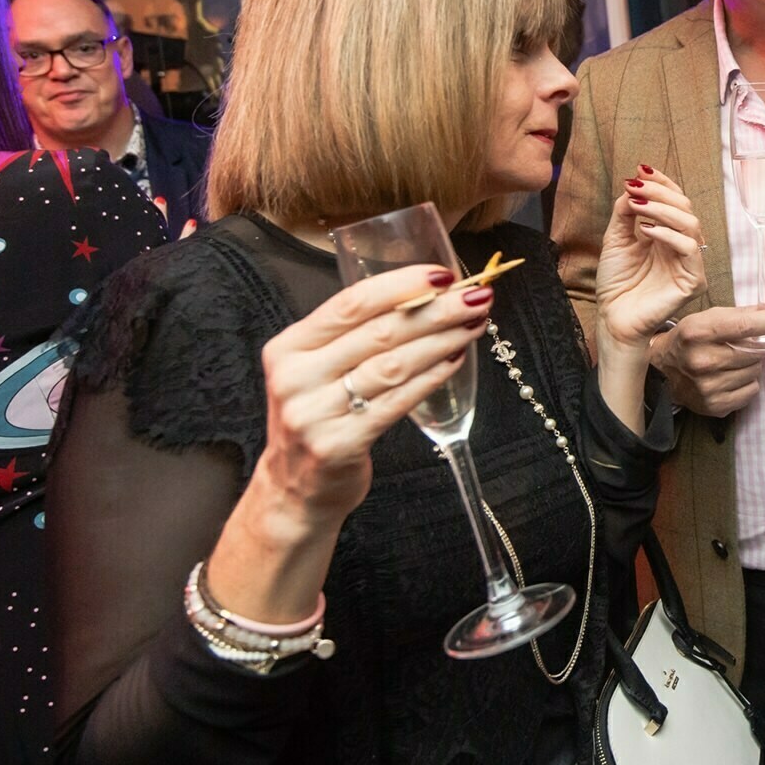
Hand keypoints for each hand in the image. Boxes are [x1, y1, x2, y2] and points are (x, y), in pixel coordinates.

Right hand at [253, 265, 489, 524]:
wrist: (295, 488)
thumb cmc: (319, 417)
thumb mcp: (318, 369)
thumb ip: (354, 335)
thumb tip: (426, 294)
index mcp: (289, 347)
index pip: (350, 303)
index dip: (401, 285)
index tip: (444, 275)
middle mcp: (295, 378)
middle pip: (378, 332)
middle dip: (435, 310)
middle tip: (476, 298)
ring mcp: (314, 414)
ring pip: (392, 365)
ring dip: (441, 341)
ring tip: (473, 326)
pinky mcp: (339, 445)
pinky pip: (397, 402)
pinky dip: (431, 377)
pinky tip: (455, 361)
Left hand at [595, 166, 707, 344]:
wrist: (613, 318)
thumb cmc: (617, 283)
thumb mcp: (616, 239)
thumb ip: (626, 212)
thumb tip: (634, 183)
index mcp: (669, 236)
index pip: (675, 202)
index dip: (662, 183)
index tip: (640, 169)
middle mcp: (683, 247)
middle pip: (685, 208)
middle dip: (660, 192)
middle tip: (635, 186)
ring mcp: (691, 264)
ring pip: (691, 223)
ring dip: (662, 208)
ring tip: (637, 204)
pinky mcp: (694, 281)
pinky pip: (689, 248)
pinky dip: (667, 234)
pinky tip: (646, 230)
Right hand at [651, 302, 764, 415]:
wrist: (662, 371)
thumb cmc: (691, 339)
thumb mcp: (710, 318)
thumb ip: (746, 312)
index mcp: (698, 332)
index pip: (745, 326)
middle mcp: (702, 361)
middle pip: (755, 351)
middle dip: (758, 344)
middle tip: (748, 342)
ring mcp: (708, 387)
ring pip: (756, 371)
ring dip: (753, 364)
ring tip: (733, 360)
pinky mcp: (715, 405)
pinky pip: (752, 390)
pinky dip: (748, 382)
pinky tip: (732, 376)